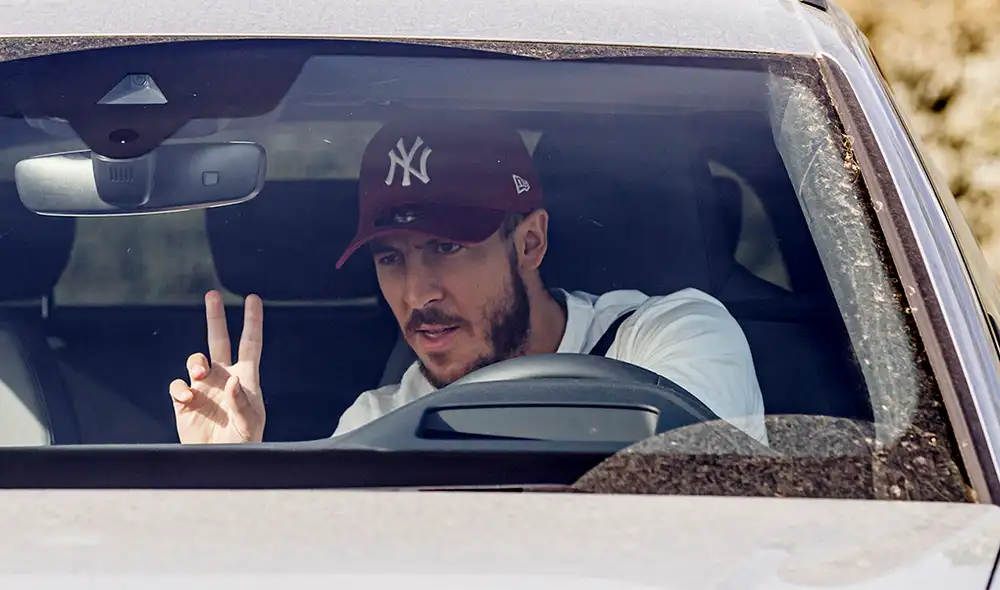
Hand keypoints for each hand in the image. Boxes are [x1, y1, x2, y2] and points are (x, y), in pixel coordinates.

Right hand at [169, 290, 265, 443]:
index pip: (250, 343)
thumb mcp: (250, 424)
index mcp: (245, 377)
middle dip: (215, 317)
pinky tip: (187, 399)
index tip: (253, 299)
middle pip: (218, 339)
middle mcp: (223, 376)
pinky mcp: (186, 402)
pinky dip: (180, 389)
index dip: (252, 321)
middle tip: (212, 294)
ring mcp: (204, 387)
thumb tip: (232, 379)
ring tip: (199, 374)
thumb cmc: (244, 443)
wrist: (221, 462)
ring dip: (195, 361)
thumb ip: (242, 402)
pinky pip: (178, 386)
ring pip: (195, 359)